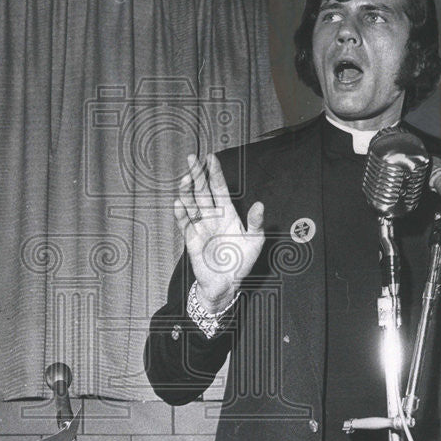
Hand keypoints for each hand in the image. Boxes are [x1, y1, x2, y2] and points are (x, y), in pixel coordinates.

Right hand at [174, 154, 264, 312]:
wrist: (226, 283)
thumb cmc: (242, 262)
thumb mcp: (255, 241)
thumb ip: (256, 222)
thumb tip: (261, 204)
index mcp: (228, 213)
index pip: (219, 188)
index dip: (215, 172)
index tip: (210, 157)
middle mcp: (212, 216)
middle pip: (202, 191)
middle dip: (197, 174)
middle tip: (191, 158)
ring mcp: (200, 226)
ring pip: (191, 203)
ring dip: (187, 191)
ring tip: (185, 178)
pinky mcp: (191, 239)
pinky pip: (185, 223)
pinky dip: (181, 213)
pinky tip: (179, 202)